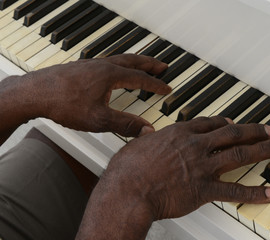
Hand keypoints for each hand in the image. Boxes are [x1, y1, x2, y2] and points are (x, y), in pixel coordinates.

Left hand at [23, 54, 170, 136]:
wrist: (34, 93)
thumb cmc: (63, 104)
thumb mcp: (99, 119)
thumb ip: (126, 125)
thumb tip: (147, 130)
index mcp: (111, 75)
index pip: (141, 79)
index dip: (156, 85)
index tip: (167, 88)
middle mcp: (102, 66)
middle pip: (133, 61)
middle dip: (150, 64)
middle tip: (162, 65)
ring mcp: (91, 65)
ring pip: (119, 60)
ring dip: (135, 62)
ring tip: (142, 66)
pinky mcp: (81, 68)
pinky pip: (107, 62)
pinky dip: (119, 65)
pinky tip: (114, 72)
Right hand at [77, 117, 269, 238]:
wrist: (128, 190)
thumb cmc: (127, 170)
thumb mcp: (135, 144)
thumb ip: (147, 137)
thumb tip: (146, 134)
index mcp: (179, 134)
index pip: (209, 123)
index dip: (225, 123)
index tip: (234, 123)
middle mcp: (195, 146)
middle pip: (232, 134)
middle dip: (254, 131)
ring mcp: (202, 167)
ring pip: (239, 154)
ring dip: (263, 150)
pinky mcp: (204, 189)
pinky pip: (235, 191)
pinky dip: (255, 192)